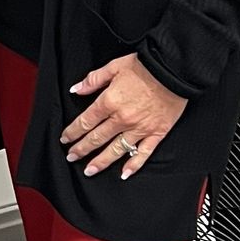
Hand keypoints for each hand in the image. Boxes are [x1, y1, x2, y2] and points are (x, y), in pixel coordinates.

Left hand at [62, 54, 186, 179]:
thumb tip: (76, 89)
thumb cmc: (146, 66)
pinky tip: (124, 174)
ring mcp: (140, 128)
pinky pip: (143, 153)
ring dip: (101, 162)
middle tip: (71, 156)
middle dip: (81, 149)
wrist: (174, 70)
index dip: (73, 132)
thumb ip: (93, 80)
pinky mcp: (157, 133)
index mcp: (110, 101)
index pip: (85, 121)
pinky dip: (133, 165)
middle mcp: (122, 118)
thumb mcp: (114, 66)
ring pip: (116, 150)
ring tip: (89, 170)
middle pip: (97, 138)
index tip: (65, 139)